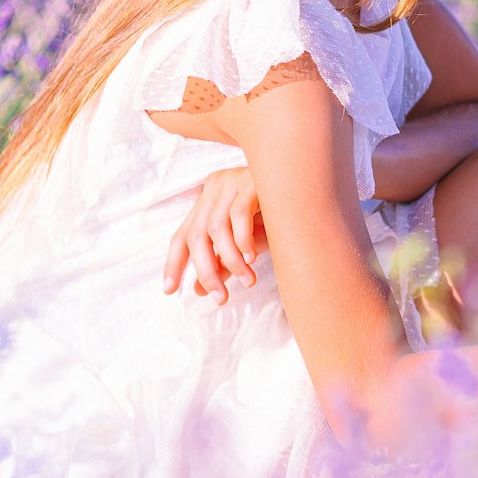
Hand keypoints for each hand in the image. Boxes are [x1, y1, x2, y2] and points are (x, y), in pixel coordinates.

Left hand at [161, 166, 267, 304]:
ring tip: (248, 280)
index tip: (169, 291)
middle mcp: (215, 189)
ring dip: (230, 260)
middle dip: (205, 271)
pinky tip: (254, 257)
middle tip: (219, 297)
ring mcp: (232, 182)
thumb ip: (222, 264)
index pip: (182, 236)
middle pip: (195, 235)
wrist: (309, 191)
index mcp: (208, 202)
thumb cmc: (277, 218)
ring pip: (216, 228)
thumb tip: (198, 290)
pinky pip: (239, 214)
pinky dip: (243, 240)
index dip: (173, 263)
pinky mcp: (252, 180)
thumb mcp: (245, 246)